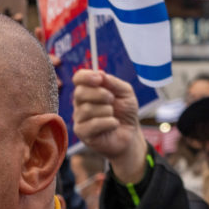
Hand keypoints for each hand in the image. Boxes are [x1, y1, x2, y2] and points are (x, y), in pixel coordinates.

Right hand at [72, 69, 147, 183]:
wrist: (130, 134)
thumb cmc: (125, 112)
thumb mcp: (125, 92)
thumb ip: (113, 82)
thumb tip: (100, 74)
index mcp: (88, 90)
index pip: (78, 78)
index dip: (86, 77)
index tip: (99, 79)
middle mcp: (80, 103)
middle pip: (80, 93)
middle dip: (100, 94)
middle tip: (112, 100)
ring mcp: (79, 118)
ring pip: (87, 109)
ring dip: (107, 111)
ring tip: (113, 116)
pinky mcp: (82, 133)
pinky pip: (92, 124)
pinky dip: (108, 123)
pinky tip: (113, 125)